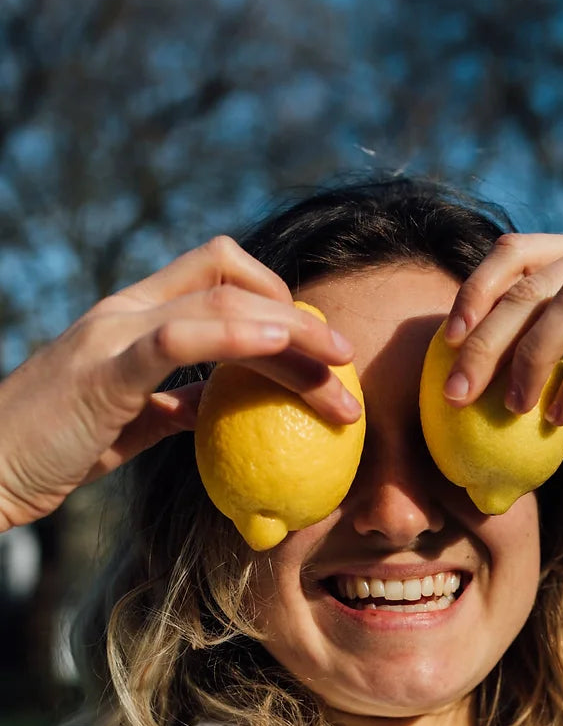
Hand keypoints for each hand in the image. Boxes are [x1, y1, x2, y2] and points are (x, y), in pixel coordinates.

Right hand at [0, 237, 361, 530]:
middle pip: (231, 279)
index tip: (314, 350)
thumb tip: (215, 404)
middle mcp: (124, 311)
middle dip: (299, 317)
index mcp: (131, 318)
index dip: (275, 297)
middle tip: (346, 366)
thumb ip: (170, 405)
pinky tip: (279, 357)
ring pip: (220, 303)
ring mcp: (112, 333)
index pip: (215, 273)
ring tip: (337, 377)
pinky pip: (180, 340)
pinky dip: (237, 340)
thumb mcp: (125, 423)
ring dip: (290, 336)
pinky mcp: (104, 370)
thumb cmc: (52, 452)